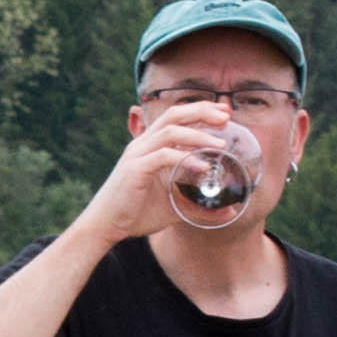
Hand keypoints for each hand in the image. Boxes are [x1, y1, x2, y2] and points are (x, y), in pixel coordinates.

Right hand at [79, 103, 248, 244]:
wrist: (106, 226)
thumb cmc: (137, 213)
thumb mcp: (175, 206)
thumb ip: (200, 204)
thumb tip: (230, 210)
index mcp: (150, 145)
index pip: (176, 117)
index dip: (201, 110)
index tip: (225, 113)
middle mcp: (143, 144)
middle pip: (174, 114)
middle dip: (202, 111)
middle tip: (227, 116)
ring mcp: (138, 154)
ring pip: (170, 131)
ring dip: (198, 134)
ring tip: (220, 144)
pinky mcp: (135, 169)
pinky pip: (164, 156)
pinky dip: (185, 158)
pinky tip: (203, 167)